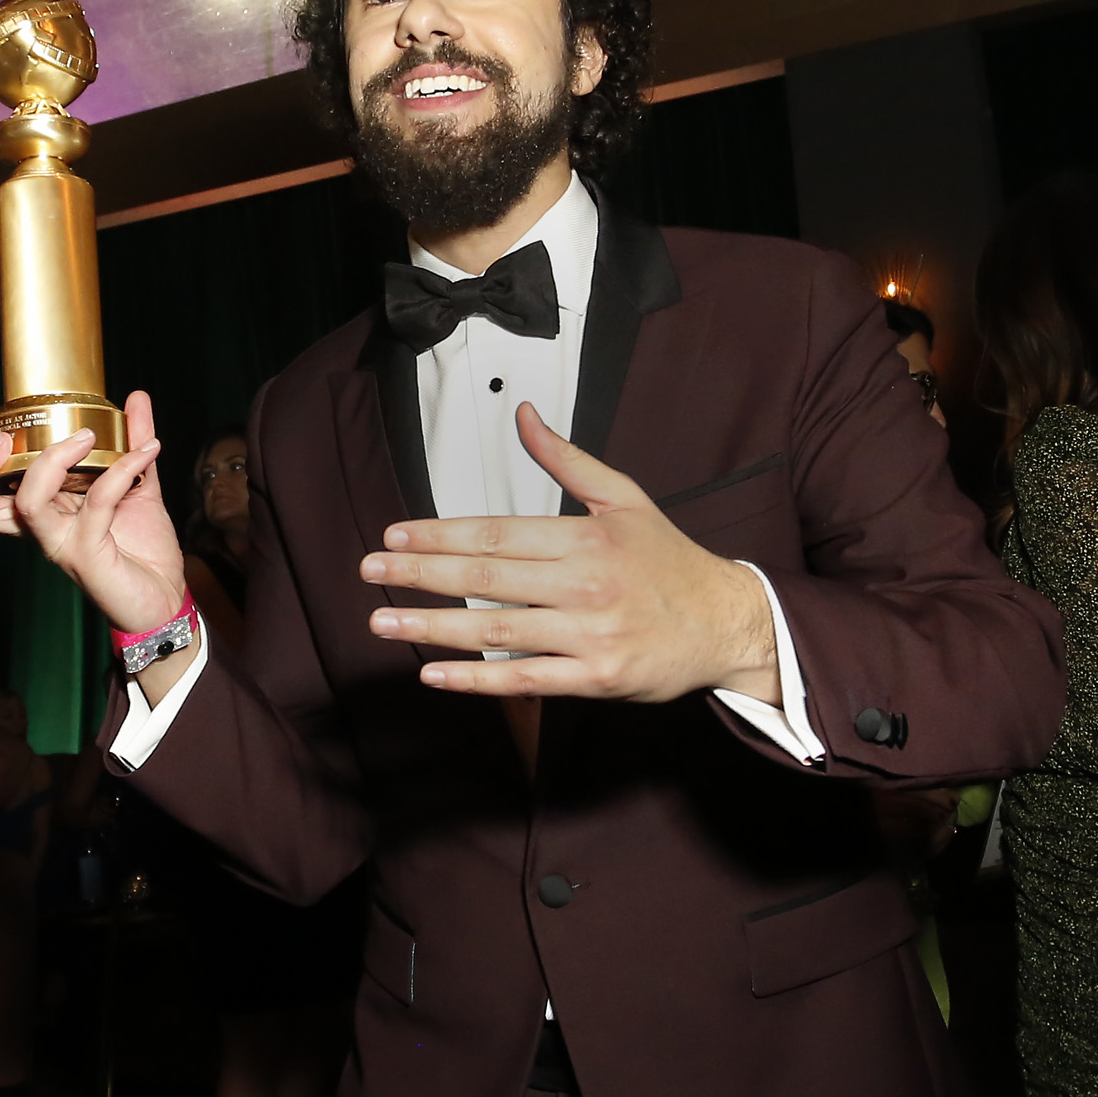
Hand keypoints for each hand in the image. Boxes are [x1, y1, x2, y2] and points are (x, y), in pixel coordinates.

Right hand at [0, 389, 188, 635]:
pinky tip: (148, 451)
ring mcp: (62, 543)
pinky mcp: (89, 555)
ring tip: (84, 435)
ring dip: (51, 459)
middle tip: (4, 438)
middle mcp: (43, 529)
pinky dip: (121, 470)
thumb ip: (131, 443)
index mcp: (44, 512)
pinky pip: (96, 503)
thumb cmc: (143, 550)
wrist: (166, 597)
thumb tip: (135, 397)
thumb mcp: (138, 485)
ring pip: (29, 503)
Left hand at [357, 404, 779, 702]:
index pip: (496, 533)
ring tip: (384, 622)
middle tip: (372, 569)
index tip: (395, 534)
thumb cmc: (670, 562)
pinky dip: (475, 680)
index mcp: (586, 538)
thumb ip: (567, 460)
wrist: (725, 623)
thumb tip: (524, 416)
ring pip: (495, 630)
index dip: (439, 534)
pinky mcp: (595, 678)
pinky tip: (434, 673)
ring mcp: (588, 635)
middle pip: (485, 577)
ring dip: (432, 627)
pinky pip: (523, 680)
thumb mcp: (624, 497)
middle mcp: (584, 585)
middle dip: (420, 573)